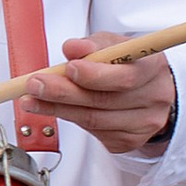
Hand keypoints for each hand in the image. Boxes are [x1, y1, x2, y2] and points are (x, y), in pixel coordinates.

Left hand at [20, 37, 175, 157]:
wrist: (151, 91)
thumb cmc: (130, 65)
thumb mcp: (115, 45)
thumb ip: (94, 45)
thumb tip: (73, 48)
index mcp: (153, 68)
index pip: (124, 76)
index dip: (94, 74)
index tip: (68, 67)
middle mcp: (153, 97)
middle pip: (104, 101)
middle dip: (64, 93)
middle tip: (36, 84)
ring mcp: (143, 123)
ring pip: (94, 120)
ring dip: (58, 109)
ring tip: (32, 98)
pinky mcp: (129, 141)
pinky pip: (94, 132)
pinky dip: (71, 119)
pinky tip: (57, 109)